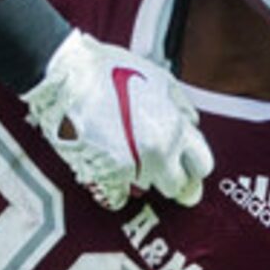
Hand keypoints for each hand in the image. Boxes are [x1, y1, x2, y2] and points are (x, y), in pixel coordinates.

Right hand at [23, 31, 212, 208]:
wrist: (67, 79)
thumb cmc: (110, 72)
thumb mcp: (159, 78)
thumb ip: (181, 106)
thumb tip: (189, 123)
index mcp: (175, 130)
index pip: (201, 165)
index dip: (192, 162)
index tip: (185, 161)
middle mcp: (157, 154)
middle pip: (177, 185)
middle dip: (170, 174)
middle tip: (157, 160)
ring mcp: (130, 168)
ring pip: (147, 187)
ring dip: (141, 174)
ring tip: (125, 151)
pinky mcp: (102, 176)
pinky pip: (117, 197)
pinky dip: (115, 187)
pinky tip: (110, 168)